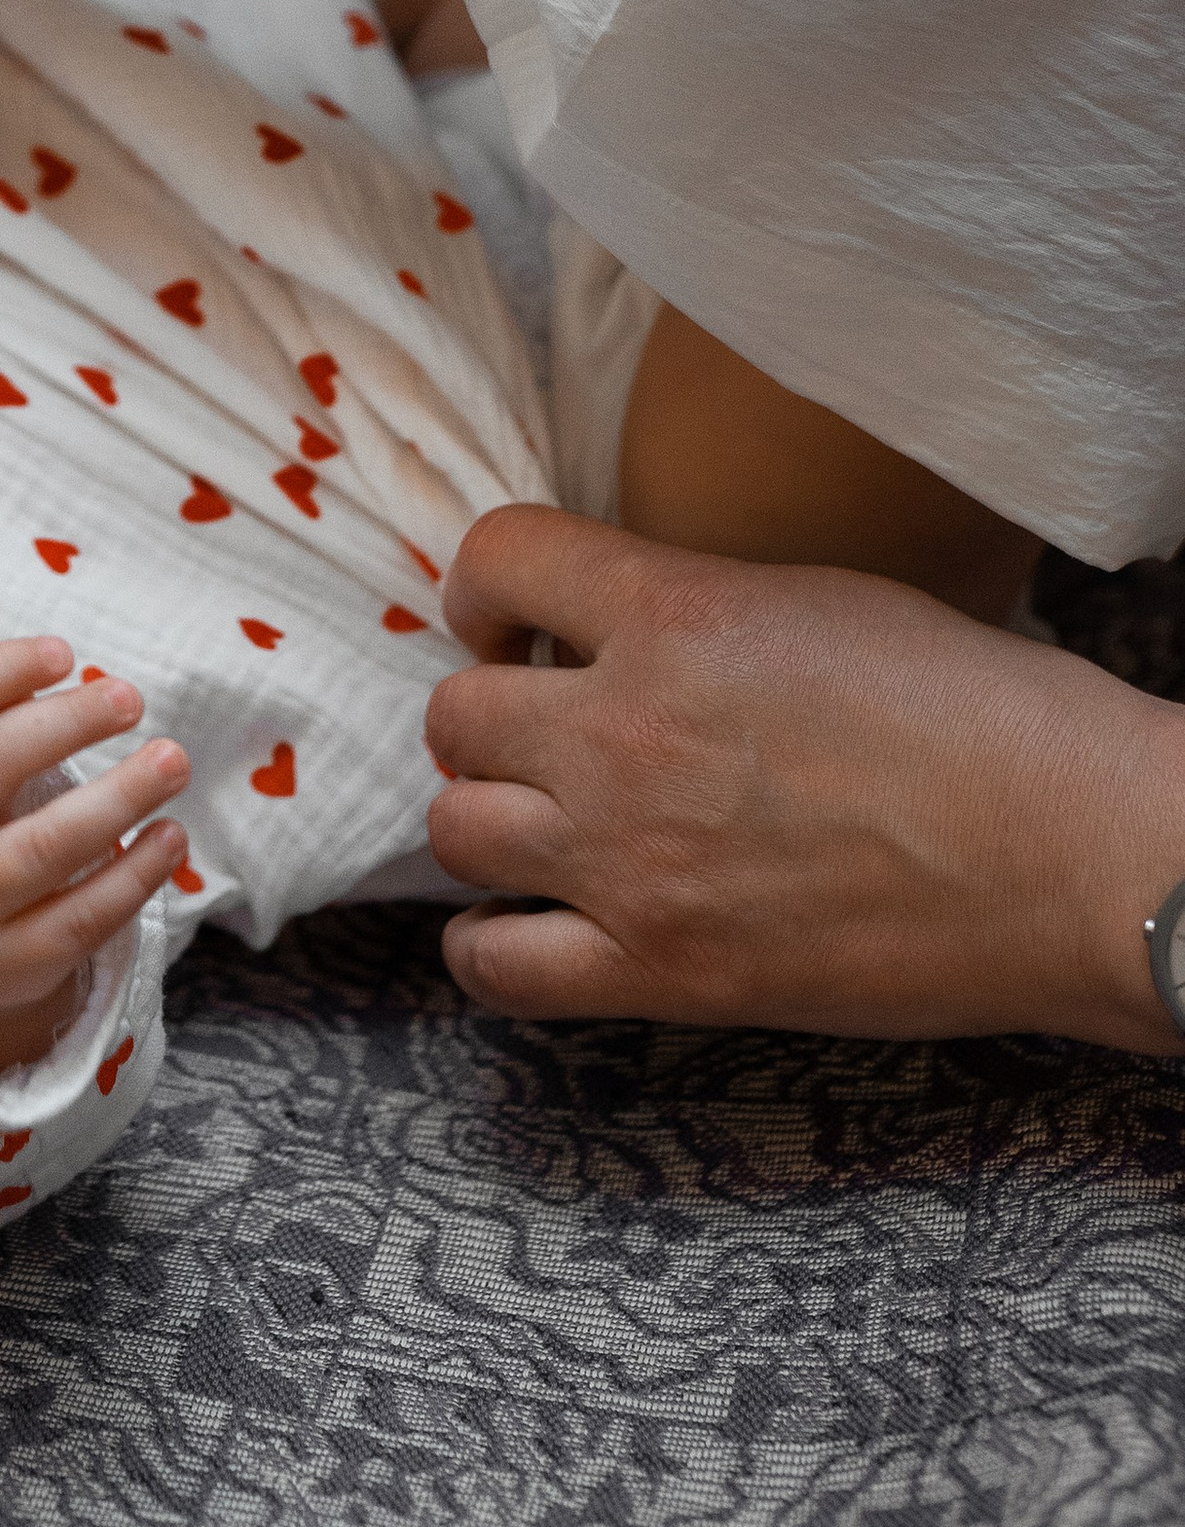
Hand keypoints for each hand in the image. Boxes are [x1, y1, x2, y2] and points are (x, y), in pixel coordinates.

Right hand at [0, 636, 188, 1082]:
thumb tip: (70, 674)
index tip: (64, 653)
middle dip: (66, 723)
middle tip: (130, 697)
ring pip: (44, 845)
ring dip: (120, 796)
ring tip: (172, 760)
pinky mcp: (5, 963)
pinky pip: (82, 917)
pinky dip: (136, 874)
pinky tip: (172, 835)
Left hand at [424, 508, 1184, 1049]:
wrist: (1072, 855)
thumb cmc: (978, 713)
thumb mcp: (816, 599)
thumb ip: (689, 607)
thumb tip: (611, 626)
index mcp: (672, 614)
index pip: (494, 554)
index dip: (489, 587)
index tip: (514, 620)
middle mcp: (625, 733)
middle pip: (456, 714)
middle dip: (494, 716)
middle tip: (551, 734)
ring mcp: (633, 862)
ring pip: (458, 831)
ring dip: (494, 821)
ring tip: (553, 823)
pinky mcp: (663, 972)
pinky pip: (496, 966)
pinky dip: (494, 946)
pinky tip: (537, 923)